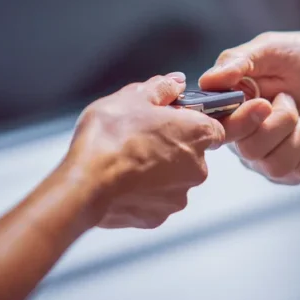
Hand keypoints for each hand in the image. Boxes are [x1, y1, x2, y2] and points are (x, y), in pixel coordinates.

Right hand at [63, 72, 272, 228]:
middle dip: (172, 147)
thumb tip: (176, 82)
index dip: (194, 122)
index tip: (176, 120)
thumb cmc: (110, 136)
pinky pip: (155, 200)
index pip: (214, 127)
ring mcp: (179, 195)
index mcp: (198, 134)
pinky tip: (121, 181)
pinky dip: (142, 192)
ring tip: (126, 160)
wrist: (86, 184)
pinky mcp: (158, 217)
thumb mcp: (134, 97)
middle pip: (193, 154)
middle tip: (142, 138)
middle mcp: (197, 167)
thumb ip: (162, 87)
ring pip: (174, 179)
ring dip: (157, 170)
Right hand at [199, 31, 299, 184]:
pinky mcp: (295, 170)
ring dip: (298, 135)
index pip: (218, 129)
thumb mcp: (274, 48)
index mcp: (233, 106)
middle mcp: (246, 135)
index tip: (263, 103)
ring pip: (274, 165)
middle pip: (249, 151)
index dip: (240, 122)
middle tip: (290, 99)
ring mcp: (270, 155)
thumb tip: (207, 80)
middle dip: (279, 123)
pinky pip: (298, 172)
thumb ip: (239, 60)